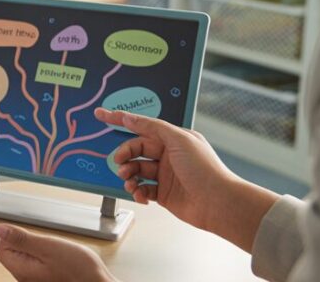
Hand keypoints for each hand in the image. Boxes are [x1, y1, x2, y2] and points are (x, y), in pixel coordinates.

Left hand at [0, 224, 113, 281]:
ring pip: (29, 259)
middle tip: (47, 245)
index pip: (2, 249)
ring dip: (40, 251)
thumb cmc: (79, 271)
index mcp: (22, 271)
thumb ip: (21, 238)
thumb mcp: (48, 247)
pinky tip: (61, 260)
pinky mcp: (46, 280)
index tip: (30, 236)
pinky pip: (39, 265)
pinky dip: (48, 259)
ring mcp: (36, 281)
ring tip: (56, 253)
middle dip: (29, 244)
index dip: (14, 238)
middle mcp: (25, 279)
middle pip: (15, 254)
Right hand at [94, 108, 241, 230]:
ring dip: (128, 175)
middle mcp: (169, 155)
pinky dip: (137, 192)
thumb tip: (130, 118)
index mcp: (173, 139)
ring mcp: (165, 175)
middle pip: (136, 150)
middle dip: (124, 156)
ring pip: (137, 170)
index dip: (120, 120)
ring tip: (129, 180)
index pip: (142, 126)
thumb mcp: (178, 139)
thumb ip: (152, 127)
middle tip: (119, 163)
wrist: (219, 203)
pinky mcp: (164, 194)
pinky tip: (140, 195)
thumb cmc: (205, 169)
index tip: (101, 115)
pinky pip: (142, 190)